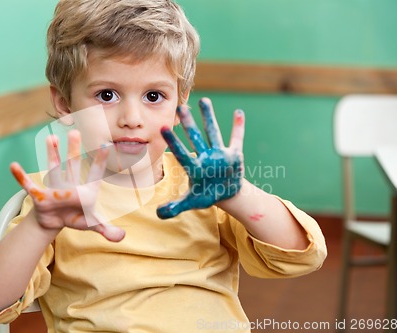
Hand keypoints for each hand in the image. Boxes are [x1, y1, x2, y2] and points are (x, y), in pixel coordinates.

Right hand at [10, 130, 124, 241]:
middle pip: (72, 165)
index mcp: (86, 191)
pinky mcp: (40, 196)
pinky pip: (29, 185)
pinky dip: (21, 177)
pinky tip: (13, 166)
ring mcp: (55, 188)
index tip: (106, 144)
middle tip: (75, 131)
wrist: (57, 221)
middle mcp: (70, 185)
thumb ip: (108, 230)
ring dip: (51, 153)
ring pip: (53, 168)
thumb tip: (122, 237)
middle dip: (73, 149)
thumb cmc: (77, 218)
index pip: (95, 174)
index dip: (99, 160)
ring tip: (50, 137)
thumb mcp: (93, 224)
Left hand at [157, 98, 244, 218]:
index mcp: (194, 168)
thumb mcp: (192, 202)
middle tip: (180, 106)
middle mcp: (205, 157)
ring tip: (203, 100)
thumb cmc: (207, 196)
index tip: (163, 128)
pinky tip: (238, 112)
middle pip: (195, 137)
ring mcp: (219, 154)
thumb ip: (175, 207)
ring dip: (209, 117)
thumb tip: (158, 214)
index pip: (181, 153)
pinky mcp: (234, 155)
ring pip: (213, 133)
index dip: (173, 141)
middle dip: (189, 123)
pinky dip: (238, 127)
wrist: (226, 194)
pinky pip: (236, 139)